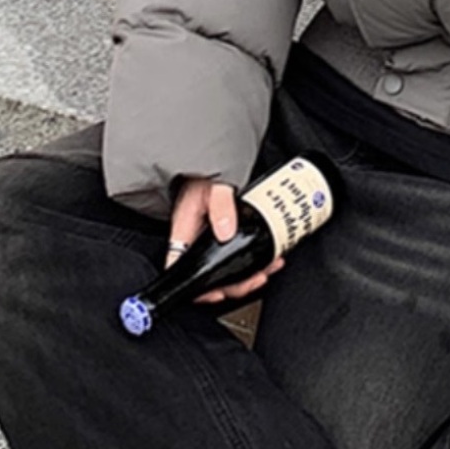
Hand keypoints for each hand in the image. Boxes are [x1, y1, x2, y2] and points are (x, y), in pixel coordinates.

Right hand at [168, 178, 285, 303]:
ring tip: (269, 268)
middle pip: (210, 273)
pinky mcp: (223, 230)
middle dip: (235, 283)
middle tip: (256, 278)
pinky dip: (253, 258)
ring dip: (247, 273)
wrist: (213, 155)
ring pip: (225, 266)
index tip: (216, 293)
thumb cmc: (205, 168)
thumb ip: (221, 205)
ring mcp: (210, 236)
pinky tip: (269, 256)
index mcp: (184, 228)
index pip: (180, 267)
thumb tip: (226, 231)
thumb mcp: (214, 184)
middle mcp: (195, 237)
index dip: (197, 287)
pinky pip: (235, 252)